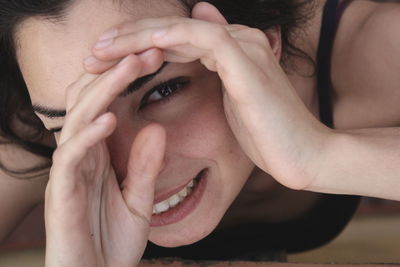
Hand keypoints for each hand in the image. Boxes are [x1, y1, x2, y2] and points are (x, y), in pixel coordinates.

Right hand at [45, 52, 165, 266]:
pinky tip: (109, 119)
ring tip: (131, 67)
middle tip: (150, 52)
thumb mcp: (139, 200)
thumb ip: (145, 166)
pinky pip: (70, 158)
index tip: (157, 60)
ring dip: (104, 92)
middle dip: (118, 74)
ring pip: (77, 119)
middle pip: (91, 103)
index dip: (128, 81)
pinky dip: (88, 136)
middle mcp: (80, 157)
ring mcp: (69, 173)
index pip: (107, 106)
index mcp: (98, 155)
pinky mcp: (61, 194)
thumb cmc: (112, 242)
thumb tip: (156, 128)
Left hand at [84, 2, 330, 190]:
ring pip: (181, 29)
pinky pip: (203, 40)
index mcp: (233, 51)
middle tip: (93, 51)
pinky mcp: (247, 63)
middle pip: (173, 30)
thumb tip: (199, 60)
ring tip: (100, 50)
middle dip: (128, 38)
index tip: (106, 61)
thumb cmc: (266, 136)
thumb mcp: (233, 104)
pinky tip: (138, 47)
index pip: (177, 39)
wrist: (301, 156)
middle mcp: (239, 41)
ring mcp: (245, 48)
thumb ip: (216, 76)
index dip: (139, 46)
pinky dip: (168, 39)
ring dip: (137, 37)